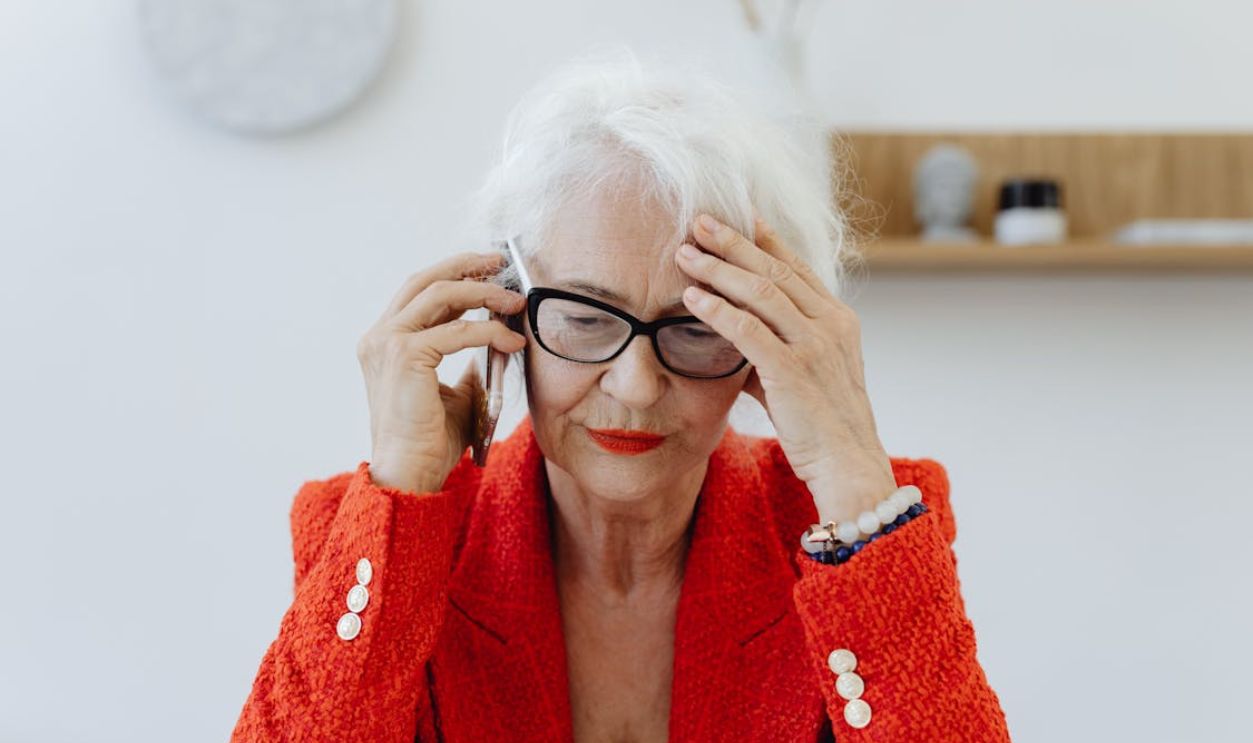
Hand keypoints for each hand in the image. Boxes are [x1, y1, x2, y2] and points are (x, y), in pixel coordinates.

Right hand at [356, 251, 526, 492]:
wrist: (410, 473)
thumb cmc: (430, 440)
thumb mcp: (456, 393)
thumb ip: (468, 365)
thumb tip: (495, 342)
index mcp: (385, 342)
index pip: (420, 292)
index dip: (455, 274)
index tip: (488, 269)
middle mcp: (380, 337)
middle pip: (425, 280)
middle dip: (466, 265)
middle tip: (500, 263)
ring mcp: (387, 344)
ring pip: (441, 294)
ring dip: (483, 292)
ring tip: (515, 302)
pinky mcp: (404, 357)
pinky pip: (457, 331)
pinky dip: (490, 331)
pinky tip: (512, 340)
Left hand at [674, 212, 895, 521]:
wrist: (848, 464)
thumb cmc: (821, 425)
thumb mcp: (803, 375)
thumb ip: (771, 349)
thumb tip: (731, 335)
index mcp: (838, 319)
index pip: (796, 267)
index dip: (766, 240)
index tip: (739, 217)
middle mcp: (830, 324)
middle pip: (774, 269)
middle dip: (733, 243)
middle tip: (699, 221)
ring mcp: (814, 345)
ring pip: (760, 292)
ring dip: (718, 269)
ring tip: (685, 254)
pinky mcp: (793, 370)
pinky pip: (748, 330)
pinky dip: (717, 311)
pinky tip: (692, 299)